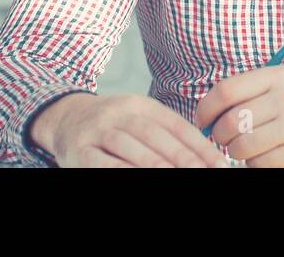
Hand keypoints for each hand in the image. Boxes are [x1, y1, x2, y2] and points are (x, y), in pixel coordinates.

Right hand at [32, 92, 232, 167]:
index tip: (220, 164)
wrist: (64, 119)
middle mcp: (117, 112)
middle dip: (183, 157)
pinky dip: (124, 171)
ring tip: (179, 177)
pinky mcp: (80, 151)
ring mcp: (96, 131)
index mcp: (139, 104)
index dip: (199, 145)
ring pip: (130, 147)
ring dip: (157, 165)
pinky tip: (142, 179)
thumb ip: (166, 135)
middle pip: (154, 135)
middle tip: (203, 172)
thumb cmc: (111, 127)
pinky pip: (105, 164)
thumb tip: (205, 158)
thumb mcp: (137, 121)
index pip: (175, 124)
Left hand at [193, 66, 283, 165]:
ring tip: (246, 149)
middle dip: (220, 135)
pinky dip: (256, 165)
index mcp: (279, 75)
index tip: (202, 120)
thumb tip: (211, 111)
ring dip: (237, 153)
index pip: (226, 90)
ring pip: (243, 146)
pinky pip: (262, 164)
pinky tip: (265, 158)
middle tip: (223, 139)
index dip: (205, 108)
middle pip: (231, 121)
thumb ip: (254, 91)